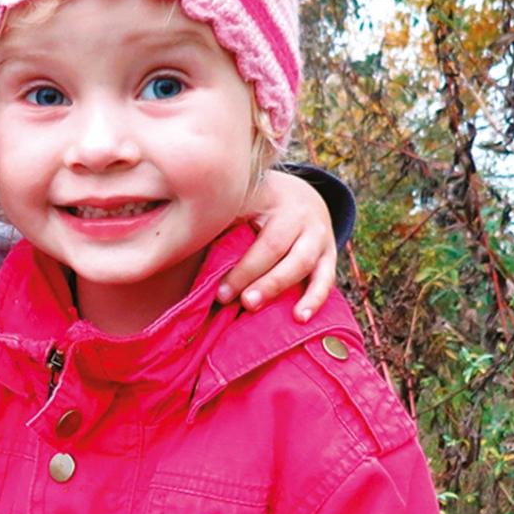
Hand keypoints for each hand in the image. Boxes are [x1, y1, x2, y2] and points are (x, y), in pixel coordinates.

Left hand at [222, 169, 338, 321]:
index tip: (220, 294)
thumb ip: (221, 219)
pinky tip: (300, 318)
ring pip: (302, 264)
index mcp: (273, 199)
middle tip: (241, 303)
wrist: (301, 196)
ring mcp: (318, 234)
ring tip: (259, 308)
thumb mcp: (241, 200)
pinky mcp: (329, 252)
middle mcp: (300, 215)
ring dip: (279, 288)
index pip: (257, 238)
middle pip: (279, 250)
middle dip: (259, 281)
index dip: (241, 269)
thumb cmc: (257, 204)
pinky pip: (326, 278)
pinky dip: (315, 299)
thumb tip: (185, 249)